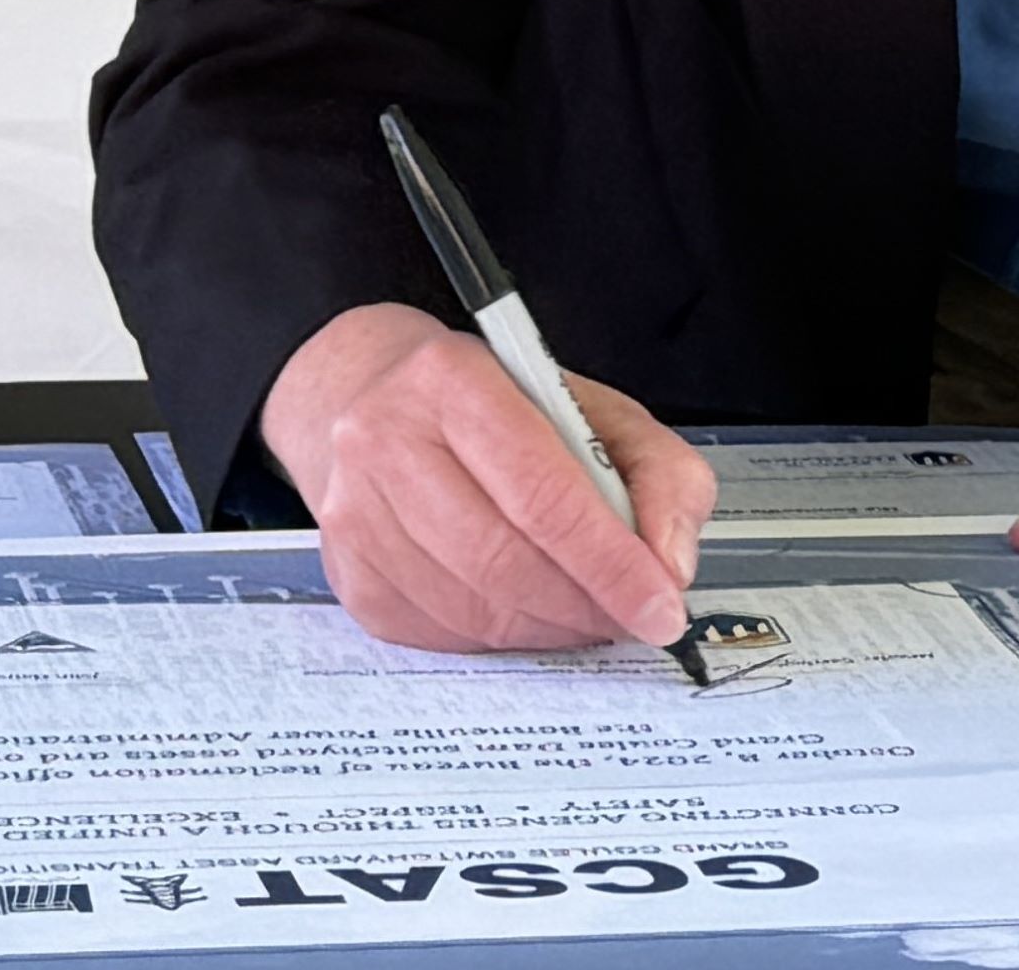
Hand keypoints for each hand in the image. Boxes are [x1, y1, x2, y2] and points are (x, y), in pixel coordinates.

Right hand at [260, 302, 709, 654]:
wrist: (365, 394)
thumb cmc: (487, 400)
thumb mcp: (589, 405)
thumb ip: (657, 472)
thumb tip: (668, 565)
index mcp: (450, 380)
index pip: (540, 493)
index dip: (609, 563)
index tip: (660, 606)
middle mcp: (385, 441)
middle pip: (505, 563)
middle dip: (585, 606)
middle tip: (630, 616)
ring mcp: (355, 515)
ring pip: (476, 613)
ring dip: (549, 628)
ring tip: (582, 609)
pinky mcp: (351, 576)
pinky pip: (444, 638)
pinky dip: (501, 638)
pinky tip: (523, 607)